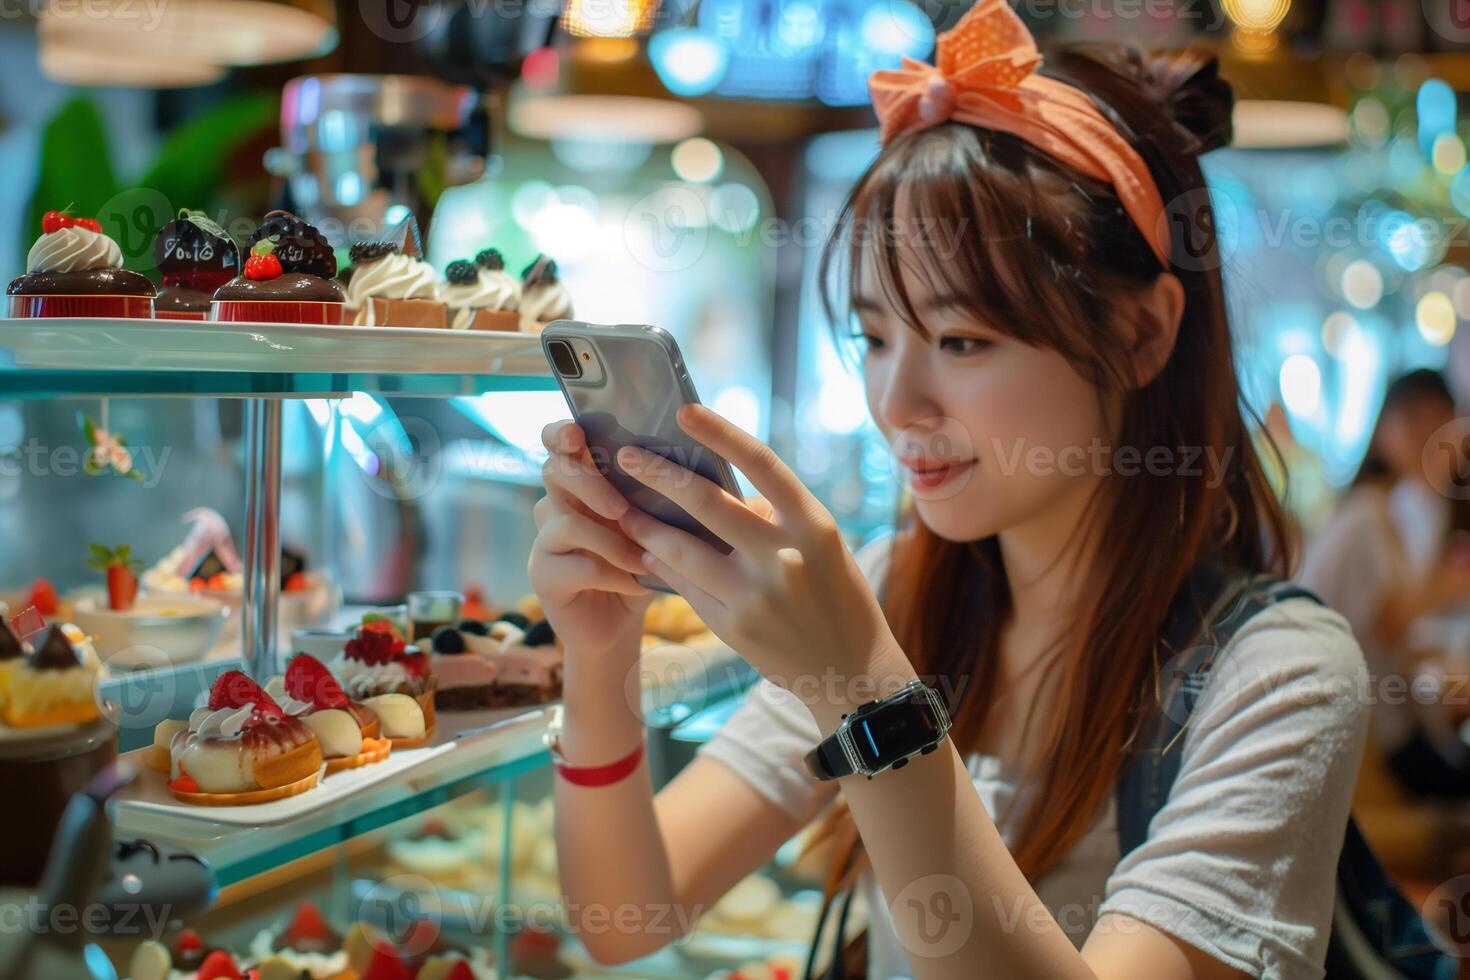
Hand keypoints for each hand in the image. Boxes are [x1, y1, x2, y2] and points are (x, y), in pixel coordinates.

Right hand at [528, 421, 653, 658]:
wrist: (622, 623)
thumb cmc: (642, 563)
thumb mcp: (653, 524)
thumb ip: (655, 496)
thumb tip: (682, 470)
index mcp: (582, 482)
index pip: (558, 442)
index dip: (561, 432)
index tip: (577, 434)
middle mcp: (556, 504)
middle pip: (554, 471)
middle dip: (589, 483)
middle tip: (621, 508)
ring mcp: (545, 540)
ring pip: (565, 522)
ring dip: (612, 540)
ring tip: (645, 558)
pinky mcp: (543, 575)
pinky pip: (577, 565)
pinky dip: (614, 574)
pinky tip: (639, 583)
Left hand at [612, 404, 912, 712]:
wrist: (852, 670)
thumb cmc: (837, 596)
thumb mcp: (824, 546)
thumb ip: (778, 518)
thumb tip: (724, 493)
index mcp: (814, 524)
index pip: (761, 464)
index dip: (721, 433)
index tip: (685, 411)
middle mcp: (785, 556)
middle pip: (707, 502)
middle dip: (659, 475)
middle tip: (627, 457)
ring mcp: (756, 595)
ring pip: (682, 548)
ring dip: (645, 525)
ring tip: (622, 511)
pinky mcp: (734, 628)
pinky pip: (687, 587)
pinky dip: (664, 566)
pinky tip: (647, 552)